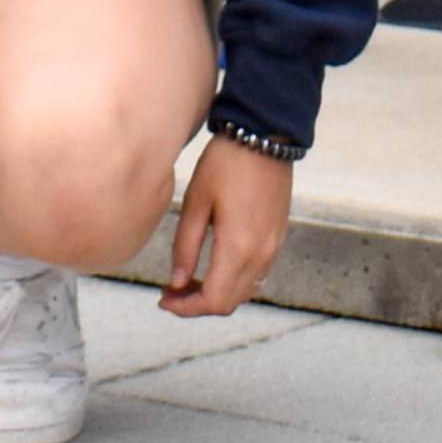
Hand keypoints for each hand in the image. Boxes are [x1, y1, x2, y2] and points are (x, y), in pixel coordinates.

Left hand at [159, 133, 288, 314]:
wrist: (265, 135)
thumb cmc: (226, 163)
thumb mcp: (195, 202)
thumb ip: (185, 247)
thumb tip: (176, 282)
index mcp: (238, 247)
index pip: (213, 300)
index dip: (186, 308)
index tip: (163, 299)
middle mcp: (261, 254)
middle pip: (229, 302)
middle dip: (198, 304)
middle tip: (171, 290)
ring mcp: (274, 246)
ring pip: (244, 291)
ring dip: (217, 293)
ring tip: (188, 278)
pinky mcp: (278, 236)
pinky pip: (256, 273)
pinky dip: (233, 279)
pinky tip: (214, 263)